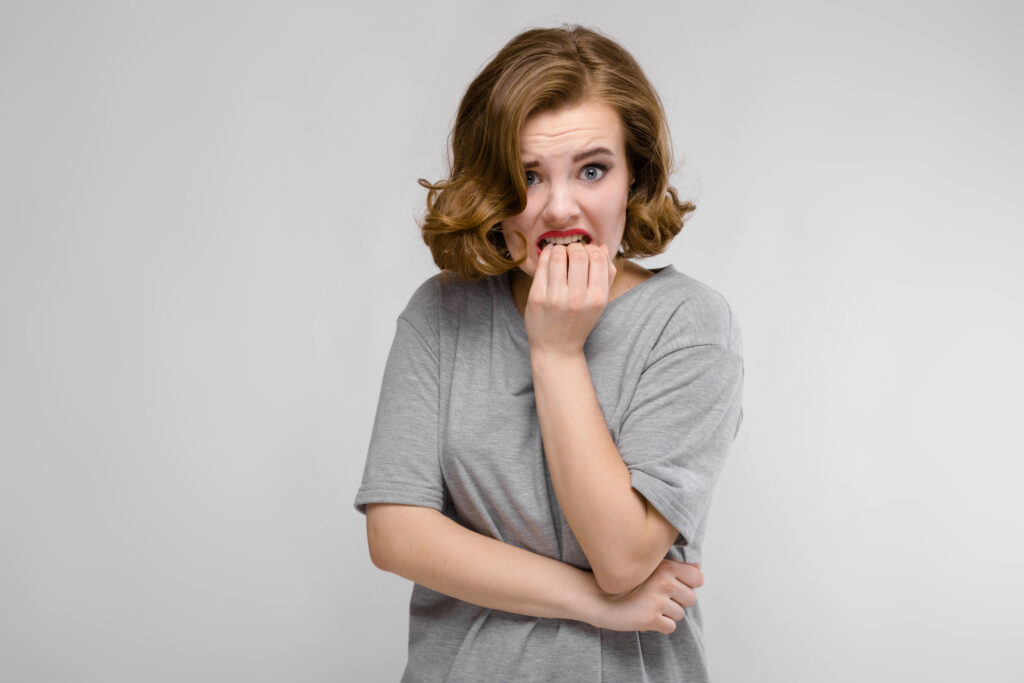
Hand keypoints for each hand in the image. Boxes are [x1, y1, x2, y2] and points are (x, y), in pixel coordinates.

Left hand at [525, 242, 616, 357]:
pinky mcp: (537, 297)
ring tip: (560, 253)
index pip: (597, 257)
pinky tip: (549, 254)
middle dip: (575, 247)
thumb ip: (606, 275)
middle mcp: (577, 298)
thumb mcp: (599, 302)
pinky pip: (542, 265)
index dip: (592, 249)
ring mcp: (555, 298)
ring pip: (558, 255)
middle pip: (579, 253)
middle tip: (572, 252)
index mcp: (597, 298)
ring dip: (560, 249)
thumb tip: (602, 247)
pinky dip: (547, 254)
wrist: (557, 349)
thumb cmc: (580, 322)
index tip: (587, 253)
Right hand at [590, 560, 703, 633]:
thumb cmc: (625, 582)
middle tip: (656, 596)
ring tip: (648, 605)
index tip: (673, 585)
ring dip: (667, 614)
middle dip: (677, 601)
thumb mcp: (649, 567)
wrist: (597, 597)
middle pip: (691, 598)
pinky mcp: (650, 619)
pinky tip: (644, 615)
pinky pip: (669, 627)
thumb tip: (698, 567)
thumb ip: (676, 567)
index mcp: (665, 566)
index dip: (688, 584)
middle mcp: (664, 582)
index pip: (698, 578)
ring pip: (680, 614)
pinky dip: (659, 625)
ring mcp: (657, 601)